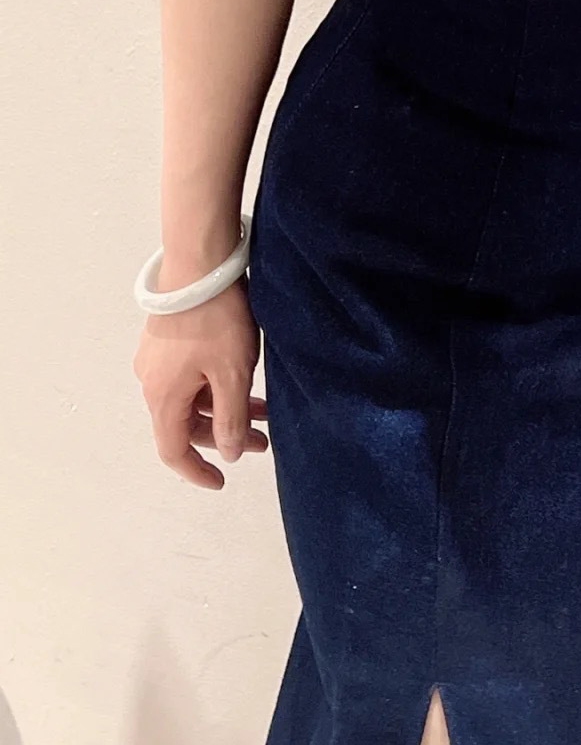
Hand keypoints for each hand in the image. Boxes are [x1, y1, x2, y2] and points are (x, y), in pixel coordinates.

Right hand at [133, 277, 268, 488]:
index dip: (196, 472)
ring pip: (192, 397)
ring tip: (264, 409)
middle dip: (223, 436)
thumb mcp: (233, 375)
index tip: (221, 482)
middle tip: (262, 440)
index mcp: (162, 397)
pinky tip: (244, 378)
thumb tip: (228, 453)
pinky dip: (216, 385)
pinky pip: (191, 375)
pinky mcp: (168, 337)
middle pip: (185, 424)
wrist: (200, 263)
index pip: (173, 450)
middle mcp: (152, 381)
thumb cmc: (216, 319)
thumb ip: (230, 419)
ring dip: (225, 408)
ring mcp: (157, 358)